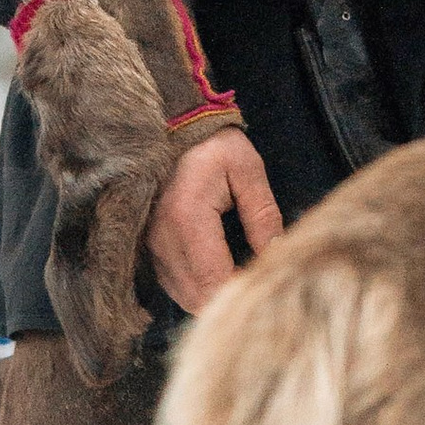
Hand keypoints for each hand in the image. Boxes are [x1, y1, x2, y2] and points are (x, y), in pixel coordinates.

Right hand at [145, 129, 282, 312]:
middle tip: (260, 284)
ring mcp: (150, 246)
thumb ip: (263, 215)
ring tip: (244, 278)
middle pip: (196, 298)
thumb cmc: (212, 144)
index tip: (267, 286)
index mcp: (187, 218)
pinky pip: (173, 285)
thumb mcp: (247, 170)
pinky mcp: (148, 249)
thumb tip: (276, 255)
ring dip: (213, 297)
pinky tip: (221, 274)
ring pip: (183, 297)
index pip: (213, 281)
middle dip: (229, 299)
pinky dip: (198, 288)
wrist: (169, 126)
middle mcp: (162, 239)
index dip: (241, 293)